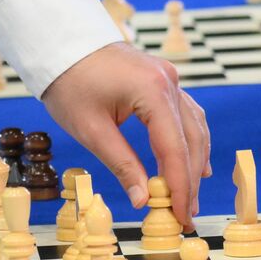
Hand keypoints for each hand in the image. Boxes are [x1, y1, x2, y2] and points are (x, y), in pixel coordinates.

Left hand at [41, 42, 211, 227]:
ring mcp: (171, 80)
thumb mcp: (92, 130)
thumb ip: (123, 164)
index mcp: (153, 92)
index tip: (181, 215)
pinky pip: (187, 115)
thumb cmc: (71, 84)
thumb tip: (143, 200)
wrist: (64, 44)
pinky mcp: (165, 80)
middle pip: (191, 140)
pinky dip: (191, 140)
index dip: (179, 185)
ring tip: (192, 194)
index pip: (174, 148)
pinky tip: (194, 160)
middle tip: (187, 215)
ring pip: (195, 127)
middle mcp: (170, 83)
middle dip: (189, 180)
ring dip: (194, 162)